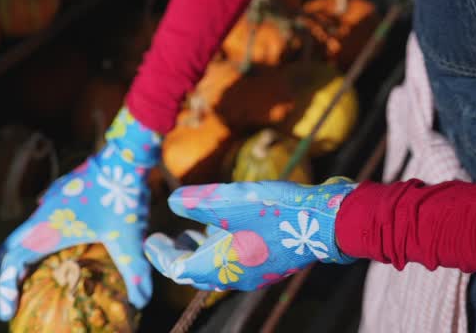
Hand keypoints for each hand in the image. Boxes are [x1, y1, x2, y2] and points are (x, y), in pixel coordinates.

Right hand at [0, 107, 161, 319]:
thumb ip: (134, 272)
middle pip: (10, 250)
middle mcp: (43, 215)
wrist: (126, 155)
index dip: (4, 289)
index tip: (7, 313)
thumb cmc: (122, 195)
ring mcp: (51, 203)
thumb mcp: (129, 239)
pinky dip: (32, 245)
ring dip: (17, 261)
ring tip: (20, 287)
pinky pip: (38, 224)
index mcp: (48, 228)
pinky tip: (46, 256)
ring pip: (23, 235)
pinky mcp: (62, 196)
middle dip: (2, 280)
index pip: (12, 262)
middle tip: (2, 308)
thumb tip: (142, 301)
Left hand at [144, 177, 357, 292]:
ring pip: (218, 267)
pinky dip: (223, 247)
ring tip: (194, 230)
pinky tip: (229, 225)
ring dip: (202, 250)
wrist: (325, 222)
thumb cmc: (276, 211)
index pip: (178, 269)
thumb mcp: (231, 200)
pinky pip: (237, 260)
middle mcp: (235, 275)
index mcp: (220, 265)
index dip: (161, 255)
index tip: (149, 240)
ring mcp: (256, 271)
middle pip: (197, 272)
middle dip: (180, 255)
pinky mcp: (272, 261)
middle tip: (168, 238)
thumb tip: (174, 202)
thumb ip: (198, 202)